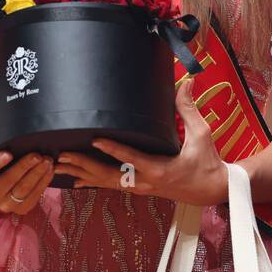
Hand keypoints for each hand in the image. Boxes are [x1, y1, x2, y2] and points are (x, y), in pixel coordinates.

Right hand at [0, 108, 53, 214]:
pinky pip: (33, 198)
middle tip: (38, 154)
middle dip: (24, 168)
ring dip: (37, 176)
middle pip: (7, 182)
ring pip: (22, 191)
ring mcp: (5, 205)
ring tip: (48, 160)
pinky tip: (51, 171)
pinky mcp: (20, 209)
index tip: (9, 153)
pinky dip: (43, 184)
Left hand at [53, 77, 227, 205]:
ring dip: (82, 174)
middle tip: (62, 156)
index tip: (95, 139)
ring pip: (105, 183)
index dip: (112, 149)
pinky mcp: (139, 188)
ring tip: (59, 166)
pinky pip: (111, 186)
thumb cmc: (207, 161)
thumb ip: (189, 108)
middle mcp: (145, 181)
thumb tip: (186, 81)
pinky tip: (75, 180)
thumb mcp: (202, 134)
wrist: (212, 189)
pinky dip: (92, 182)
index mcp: (159, 169)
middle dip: (84, 166)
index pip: (131, 159)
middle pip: (108, 175)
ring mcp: (140, 187)